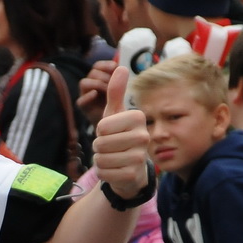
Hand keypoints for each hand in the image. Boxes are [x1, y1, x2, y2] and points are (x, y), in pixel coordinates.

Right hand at [78, 59, 115, 123]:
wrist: (112, 124)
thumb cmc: (117, 105)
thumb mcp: (121, 91)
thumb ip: (119, 80)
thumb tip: (122, 68)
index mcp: (100, 79)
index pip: (98, 66)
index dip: (105, 64)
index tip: (114, 66)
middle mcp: (91, 85)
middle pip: (92, 73)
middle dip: (104, 76)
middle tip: (113, 82)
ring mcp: (86, 96)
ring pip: (84, 83)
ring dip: (97, 84)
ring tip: (108, 90)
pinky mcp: (83, 107)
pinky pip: (80, 100)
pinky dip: (88, 96)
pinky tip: (95, 95)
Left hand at [92, 67, 149, 199]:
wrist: (129, 169)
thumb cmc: (119, 137)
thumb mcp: (115, 114)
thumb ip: (115, 92)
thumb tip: (120, 67)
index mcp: (138, 118)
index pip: (102, 126)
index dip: (100, 131)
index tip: (110, 132)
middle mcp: (144, 136)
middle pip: (100, 143)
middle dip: (99, 147)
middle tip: (111, 147)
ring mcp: (140, 157)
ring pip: (101, 159)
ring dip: (101, 160)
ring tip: (113, 158)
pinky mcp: (133, 175)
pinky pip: (104, 173)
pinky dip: (103, 173)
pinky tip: (115, 171)